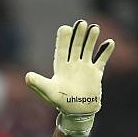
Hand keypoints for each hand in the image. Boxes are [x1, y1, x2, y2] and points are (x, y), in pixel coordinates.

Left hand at [26, 20, 113, 136]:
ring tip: (94, 28)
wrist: (77, 113)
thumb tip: (27, 76)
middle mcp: (73, 64)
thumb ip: (38, 83)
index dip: (63, 39)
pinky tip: (109, 42)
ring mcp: (85, 68)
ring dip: (91, 39)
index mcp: (61, 67)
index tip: (65, 28)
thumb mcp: (48, 92)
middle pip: (76, 46)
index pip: (62, 49)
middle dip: (78, 35)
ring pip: (88, 49)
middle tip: (81, 23)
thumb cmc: (61, 102)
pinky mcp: (96, 73)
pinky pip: (101, 60)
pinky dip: (105, 52)